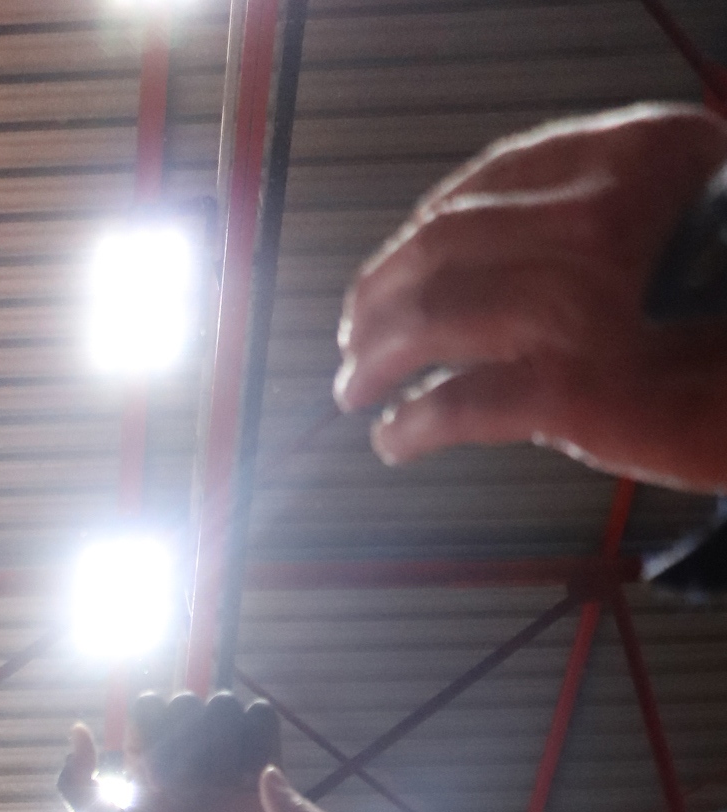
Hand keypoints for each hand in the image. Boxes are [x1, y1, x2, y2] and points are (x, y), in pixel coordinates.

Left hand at [58, 690, 283, 811]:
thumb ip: (80, 787)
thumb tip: (79, 728)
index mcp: (150, 758)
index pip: (148, 707)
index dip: (151, 733)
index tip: (153, 782)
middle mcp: (186, 750)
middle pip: (186, 701)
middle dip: (186, 742)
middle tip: (185, 791)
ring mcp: (225, 752)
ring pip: (223, 703)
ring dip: (222, 741)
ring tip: (222, 786)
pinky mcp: (265, 762)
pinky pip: (261, 716)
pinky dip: (256, 740)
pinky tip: (248, 780)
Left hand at [337, 105, 726, 488]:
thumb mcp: (677, 222)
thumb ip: (593, 219)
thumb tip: (489, 255)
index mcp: (634, 152)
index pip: (491, 180)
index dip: (422, 228)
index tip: (394, 262)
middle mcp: (601, 213)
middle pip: (444, 246)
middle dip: (380, 296)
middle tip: (355, 334)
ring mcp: (579, 298)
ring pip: (432, 316)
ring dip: (375, 358)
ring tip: (356, 387)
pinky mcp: (568, 387)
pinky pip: (454, 403)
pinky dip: (410, 426)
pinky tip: (395, 438)